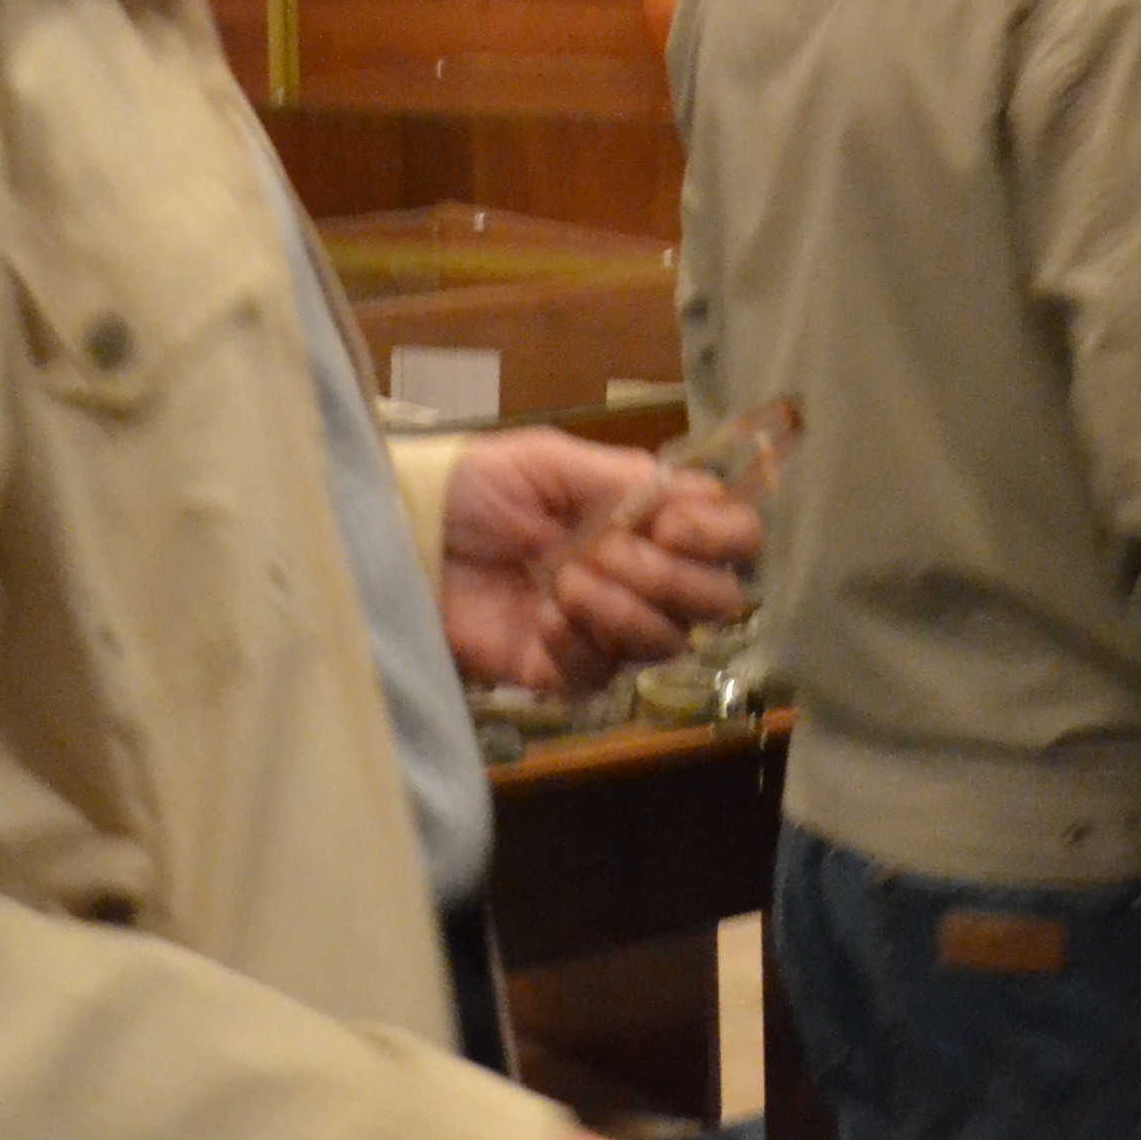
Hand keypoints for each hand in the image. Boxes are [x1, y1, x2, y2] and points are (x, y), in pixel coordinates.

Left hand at [440, 428, 763, 697]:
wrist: (404, 536)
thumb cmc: (477, 488)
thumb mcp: (549, 462)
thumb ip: (623, 478)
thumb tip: (692, 496)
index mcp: (652, 521)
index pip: (736, 539)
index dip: (722, 536)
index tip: (672, 523)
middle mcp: (644, 578)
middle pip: (717, 601)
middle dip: (670, 577)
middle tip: (606, 553)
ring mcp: (605, 630)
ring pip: (667, 643)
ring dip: (622, 610)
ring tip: (564, 582)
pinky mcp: (561, 673)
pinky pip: (601, 677)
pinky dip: (578, 647)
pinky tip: (544, 621)